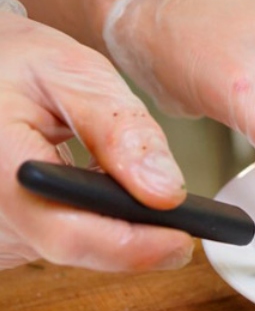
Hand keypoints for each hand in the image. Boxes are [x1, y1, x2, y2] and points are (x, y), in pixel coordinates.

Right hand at [0, 2, 192, 270]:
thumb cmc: (16, 63)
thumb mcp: (73, 73)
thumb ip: (120, 130)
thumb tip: (167, 191)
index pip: (69, 234)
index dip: (134, 247)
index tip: (182, 240)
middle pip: (76, 246)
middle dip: (130, 226)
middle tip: (164, 196)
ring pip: (69, 247)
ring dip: (105, 219)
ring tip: (108, 170)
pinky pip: (51, 241)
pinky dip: (80, 217)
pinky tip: (80, 184)